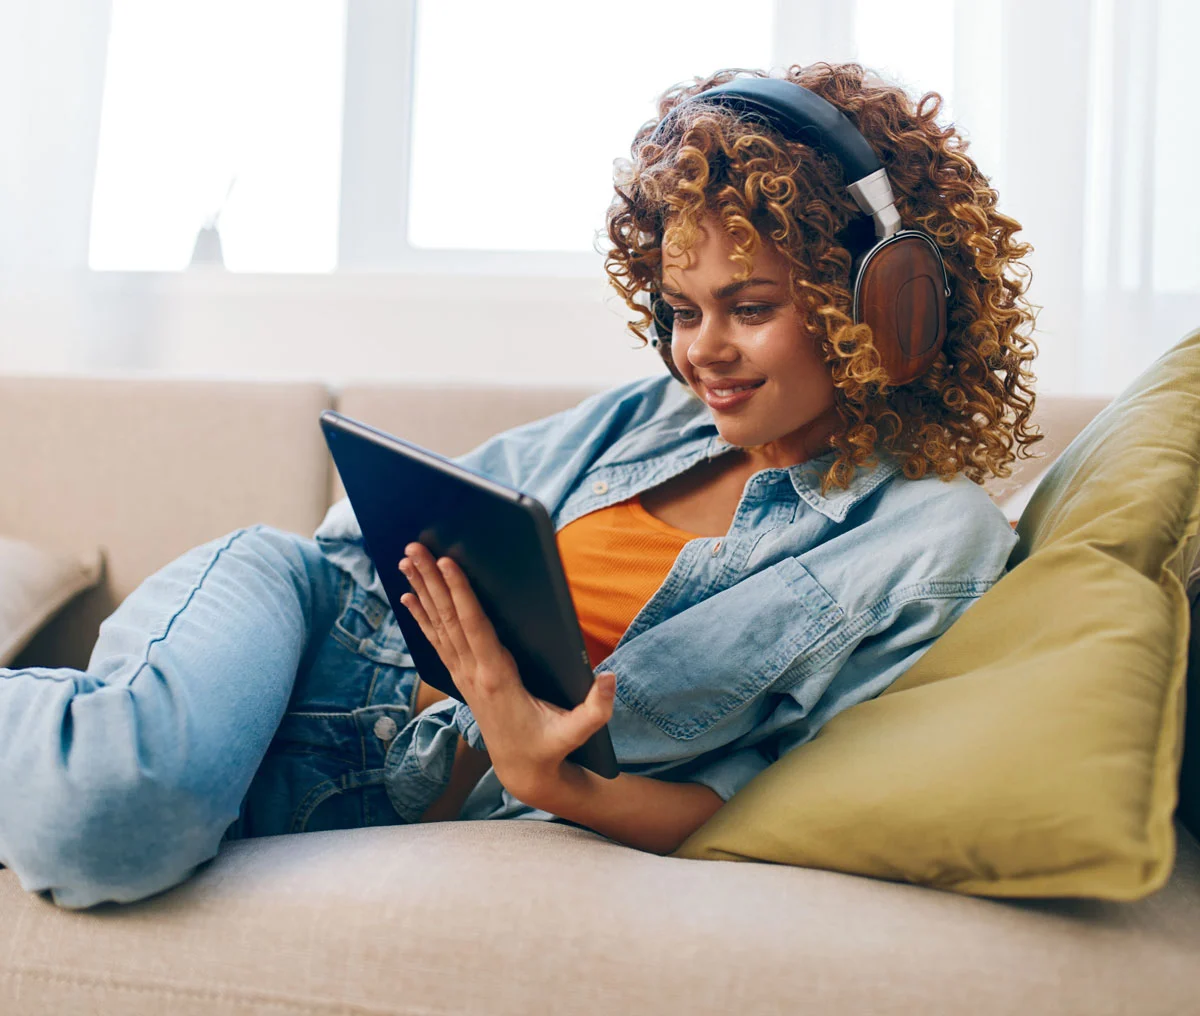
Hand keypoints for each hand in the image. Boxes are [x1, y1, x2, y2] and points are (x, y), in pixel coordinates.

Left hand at [397, 541, 615, 803]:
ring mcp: (465, 675)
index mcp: (498, 678)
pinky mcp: (463, 677)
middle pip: (449, 618)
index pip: (475, 628)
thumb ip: (595, 709)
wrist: (521, 771)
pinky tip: (408, 597)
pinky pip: (438, 640)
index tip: (447, 565)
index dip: (460, 595)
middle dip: (432, 581)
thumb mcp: (576, 732)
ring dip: (423, 591)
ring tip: (406, 560)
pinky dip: (422, 616)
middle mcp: (474, 672)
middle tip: (414, 547)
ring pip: (439, 625)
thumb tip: (609, 678)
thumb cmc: (549, 747)